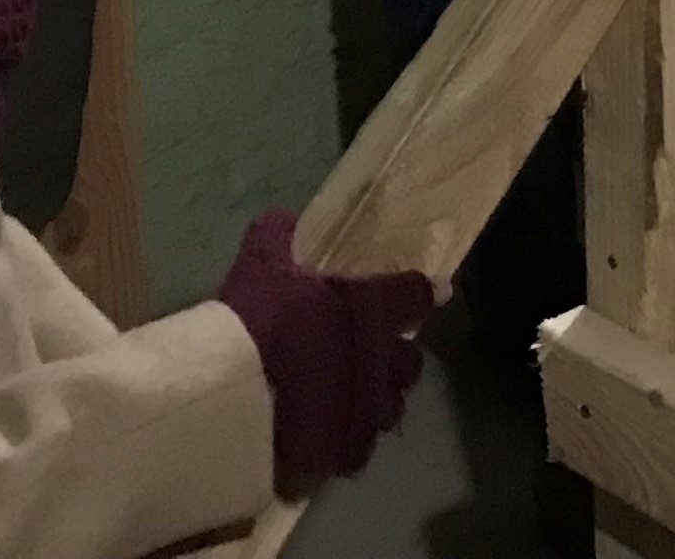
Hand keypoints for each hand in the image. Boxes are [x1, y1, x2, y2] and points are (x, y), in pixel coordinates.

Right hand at [212, 207, 430, 494]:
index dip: (427, 292)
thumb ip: (277, 237)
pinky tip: (330, 431)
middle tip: (377, 348)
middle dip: (398, 354)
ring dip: (378, 396)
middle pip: (409, 362)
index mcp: (372, 311)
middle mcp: (381, 363)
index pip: (415, 297)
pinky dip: (347, 438)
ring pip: (390, 407)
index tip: (440, 290)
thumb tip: (283, 221)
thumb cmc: (258, 322)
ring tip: (355, 393)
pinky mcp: (341, 452)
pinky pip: (356, 448)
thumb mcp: (261, 266)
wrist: (234, 397)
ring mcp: (365, 412)